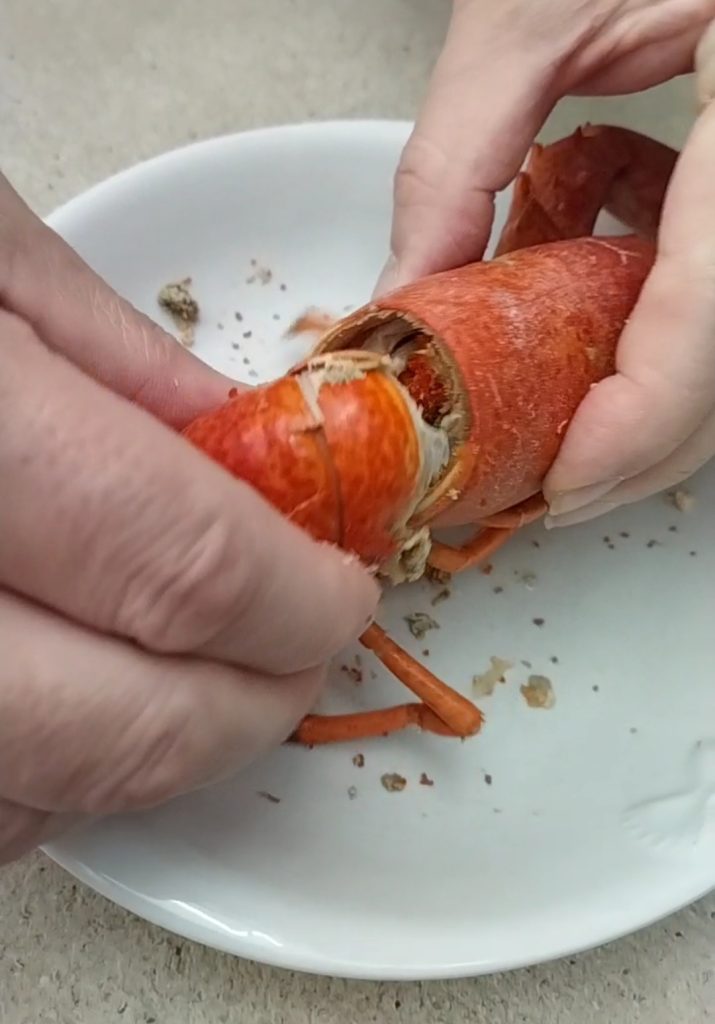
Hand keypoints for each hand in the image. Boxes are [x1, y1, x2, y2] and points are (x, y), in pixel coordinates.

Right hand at [0, 175, 377, 863]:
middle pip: (117, 727)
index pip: (177, 566)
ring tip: (192, 675)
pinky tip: (63, 696)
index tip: (337, 597)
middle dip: (246, 708)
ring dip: (144, 758)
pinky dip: (36, 779)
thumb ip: (114, 358)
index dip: (293, 603)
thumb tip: (236, 445)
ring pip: (28, 801)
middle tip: (294, 657)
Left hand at [378, 0, 714, 523]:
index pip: (714, 310)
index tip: (563, 482)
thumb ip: (461, 156)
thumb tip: (403, 289)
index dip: (644, 421)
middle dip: (646, 444)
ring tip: (574, 425)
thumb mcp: (534, 8)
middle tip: (555, 480)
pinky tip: (613, 313)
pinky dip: (665, 328)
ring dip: (655, 402)